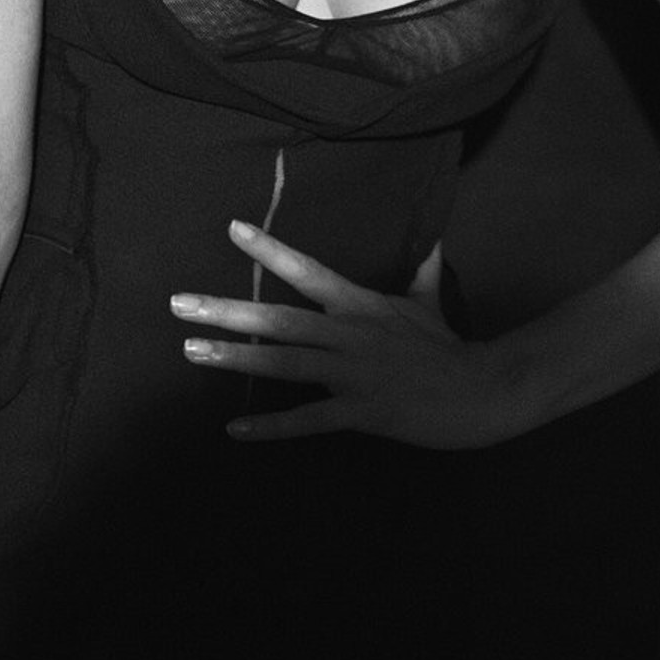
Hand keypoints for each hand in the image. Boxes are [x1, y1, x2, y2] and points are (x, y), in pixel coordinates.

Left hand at [170, 222, 519, 447]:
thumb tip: (432, 244)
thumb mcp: (430, 304)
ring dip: (234, 358)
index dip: (269, 249)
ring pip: (283, 363)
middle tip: (179, 303)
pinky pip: (308, 421)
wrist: (481, 390)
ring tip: (191, 351)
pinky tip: (236, 431)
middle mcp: (348, 334)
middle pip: (278, 318)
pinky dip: (272, 428)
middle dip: (226, 310)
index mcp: (359, 305)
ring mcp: (352, 374)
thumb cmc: (449, 347)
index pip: (306, 269)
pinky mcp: (361, 412)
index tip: (231, 229)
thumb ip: (423, 273)